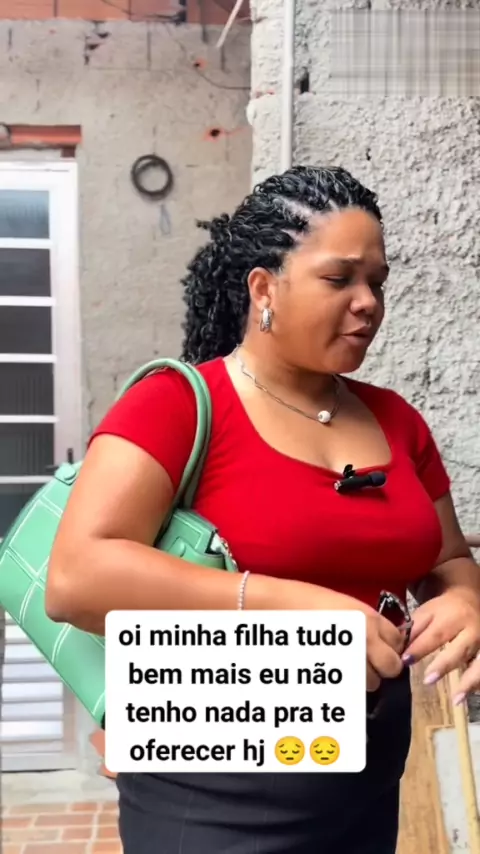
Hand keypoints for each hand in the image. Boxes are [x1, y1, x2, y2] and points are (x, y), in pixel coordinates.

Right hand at [272, 579, 405, 692]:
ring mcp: (352, 657)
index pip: (399, 641)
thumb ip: (367, 624)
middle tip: (367, 662)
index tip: (380, 648)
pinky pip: (354, 689)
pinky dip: (350, 686)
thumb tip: (381, 643)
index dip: (390, 647)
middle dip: (383, 667)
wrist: (278, 606)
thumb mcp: (346, 606)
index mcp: (370, 618)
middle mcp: (367, 638)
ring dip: (364, 678)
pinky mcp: (336, 672)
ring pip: (373, 682)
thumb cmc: (308, 601)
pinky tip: (337, 674)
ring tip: (345, 667)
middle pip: (392, 667)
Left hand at [402, 588, 479, 699]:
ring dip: (469, 681)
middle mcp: (470, 630)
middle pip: (459, 649)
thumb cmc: (444, 610)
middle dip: (444, 665)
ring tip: (456, 698)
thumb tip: (398, 649)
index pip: (435, 634)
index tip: (405, 661)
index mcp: (452, 617)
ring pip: (479, 663)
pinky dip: (477, 683)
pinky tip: (466, 697)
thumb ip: (414, 629)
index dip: (420, 649)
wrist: (470, 600)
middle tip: (428, 680)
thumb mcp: (427, 612)